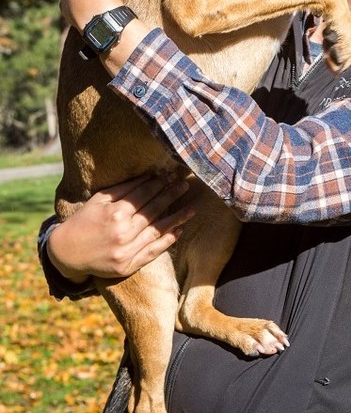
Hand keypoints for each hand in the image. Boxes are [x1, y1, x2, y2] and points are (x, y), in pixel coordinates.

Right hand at [47, 174, 194, 282]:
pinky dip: (168, 241)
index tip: (170, 176)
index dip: (158, 184)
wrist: (66, 254)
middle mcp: (122, 232)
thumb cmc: (84, 222)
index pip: (143, 195)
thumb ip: (124, 189)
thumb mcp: (99, 201)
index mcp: (114, 214)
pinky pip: (153, 251)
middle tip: (185, 185)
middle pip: (153, 210)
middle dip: (171, 195)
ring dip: (177, 218)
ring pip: (158, 231)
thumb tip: (148, 177)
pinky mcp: (129, 266)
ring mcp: (127, 251)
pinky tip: (180, 230)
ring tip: (192, 208)